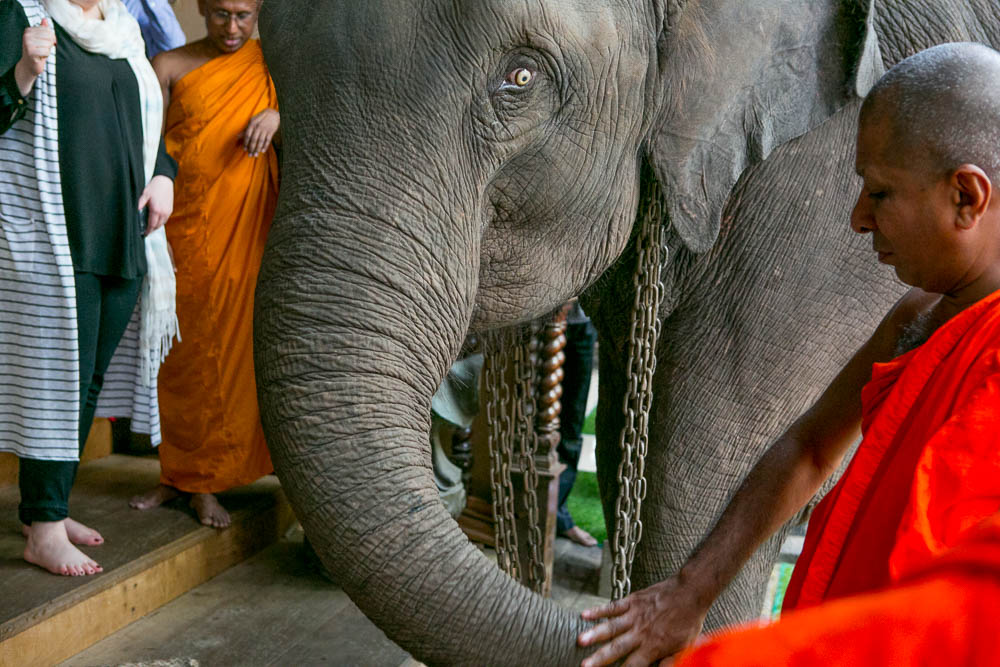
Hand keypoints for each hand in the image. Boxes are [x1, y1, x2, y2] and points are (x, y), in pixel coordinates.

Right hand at [15, 19, 55, 95]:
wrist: (29, 65)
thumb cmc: (37, 52)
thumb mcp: (41, 39)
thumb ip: (43, 29)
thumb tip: (45, 19)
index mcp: (28, 30)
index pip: (48, 30)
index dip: (51, 38)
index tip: (45, 44)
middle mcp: (26, 35)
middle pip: (49, 36)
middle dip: (50, 44)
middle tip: (42, 49)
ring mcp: (27, 43)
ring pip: (48, 44)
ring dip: (47, 50)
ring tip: (40, 53)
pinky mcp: (30, 52)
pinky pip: (46, 51)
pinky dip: (46, 56)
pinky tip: (39, 57)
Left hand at [138, 175, 173, 234]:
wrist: (165, 181)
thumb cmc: (154, 187)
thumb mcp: (144, 195)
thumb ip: (140, 204)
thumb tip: (135, 211)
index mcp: (156, 210)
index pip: (151, 224)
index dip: (148, 230)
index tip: (144, 234)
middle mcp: (163, 212)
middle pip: (157, 226)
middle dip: (152, 229)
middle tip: (146, 231)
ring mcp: (168, 211)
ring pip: (162, 223)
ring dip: (157, 226)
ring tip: (151, 226)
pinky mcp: (170, 209)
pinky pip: (165, 219)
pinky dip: (161, 221)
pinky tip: (156, 220)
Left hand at [238, 108, 279, 156]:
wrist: (273, 114)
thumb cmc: (260, 118)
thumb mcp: (252, 121)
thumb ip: (245, 129)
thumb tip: (237, 136)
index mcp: (252, 123)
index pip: (247, 135)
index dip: (246, 143)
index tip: (244, 149)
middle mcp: (258, 127)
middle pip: (254, 140)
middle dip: (251, 148)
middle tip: (250, 155)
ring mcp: (265, 129)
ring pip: (260, 141)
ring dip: (258, 149)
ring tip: (255, 155)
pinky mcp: (271, 131)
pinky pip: (268, 140)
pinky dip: (265, 146)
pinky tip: (262, 151)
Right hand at [577, 577, 706, 666]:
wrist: (690, 593)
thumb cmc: (687, 622)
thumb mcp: (684, 648)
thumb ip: (670, 663)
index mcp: (653, 647)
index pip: (633, 666)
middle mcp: (641, 632)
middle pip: (617, 648)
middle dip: (600, 658)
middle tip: (584, 665)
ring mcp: (635, 615)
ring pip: (612, 627)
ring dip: (595, 634)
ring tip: (580, 640)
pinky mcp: (632, 601)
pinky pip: (613, 606)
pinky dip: (598, 610)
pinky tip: (584, 614)